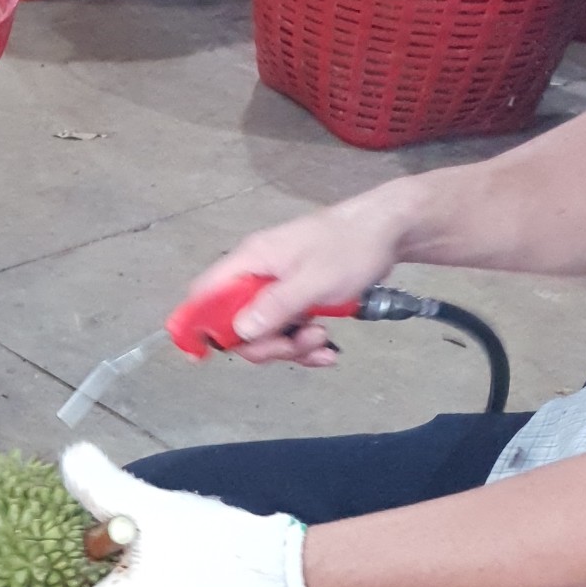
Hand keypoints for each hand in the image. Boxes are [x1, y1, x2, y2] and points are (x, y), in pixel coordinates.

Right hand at [180, 198, 409, 363]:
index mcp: (250, 262)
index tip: (203, 356)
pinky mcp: (296, 299)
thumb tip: (239, 331)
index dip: (197, 325)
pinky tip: (327, 350)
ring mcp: (276, 288)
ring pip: (265, 334)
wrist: (388, 231)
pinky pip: (288, 331)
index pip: (205, 295)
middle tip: (298, 344)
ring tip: (323, 340)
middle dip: (265, 345)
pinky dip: (305, 345)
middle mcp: (256, 275)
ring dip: (292, 347)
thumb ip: (275, 306)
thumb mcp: (314, 280)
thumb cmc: (350, 246)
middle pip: (236, 326)